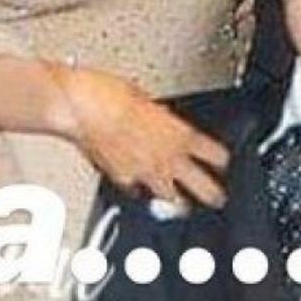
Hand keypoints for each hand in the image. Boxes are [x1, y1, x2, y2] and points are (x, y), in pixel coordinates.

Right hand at [66, 70, 227, 205]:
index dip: (221, 159)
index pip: (214, 154)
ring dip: (177, 201)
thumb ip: (159, 117)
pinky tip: (138, 188)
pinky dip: (139, 190)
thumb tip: (161, 121)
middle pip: (202, 186)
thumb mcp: (144, 97)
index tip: (223, 161)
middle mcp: (165, 158)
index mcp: (178, 133)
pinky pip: (136, 191)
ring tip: (182, 206)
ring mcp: (143, 173)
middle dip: (212, 193)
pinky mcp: (120, 180)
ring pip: (170, 198)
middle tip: (217, 198)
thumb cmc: (107, 93)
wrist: (78, 107)